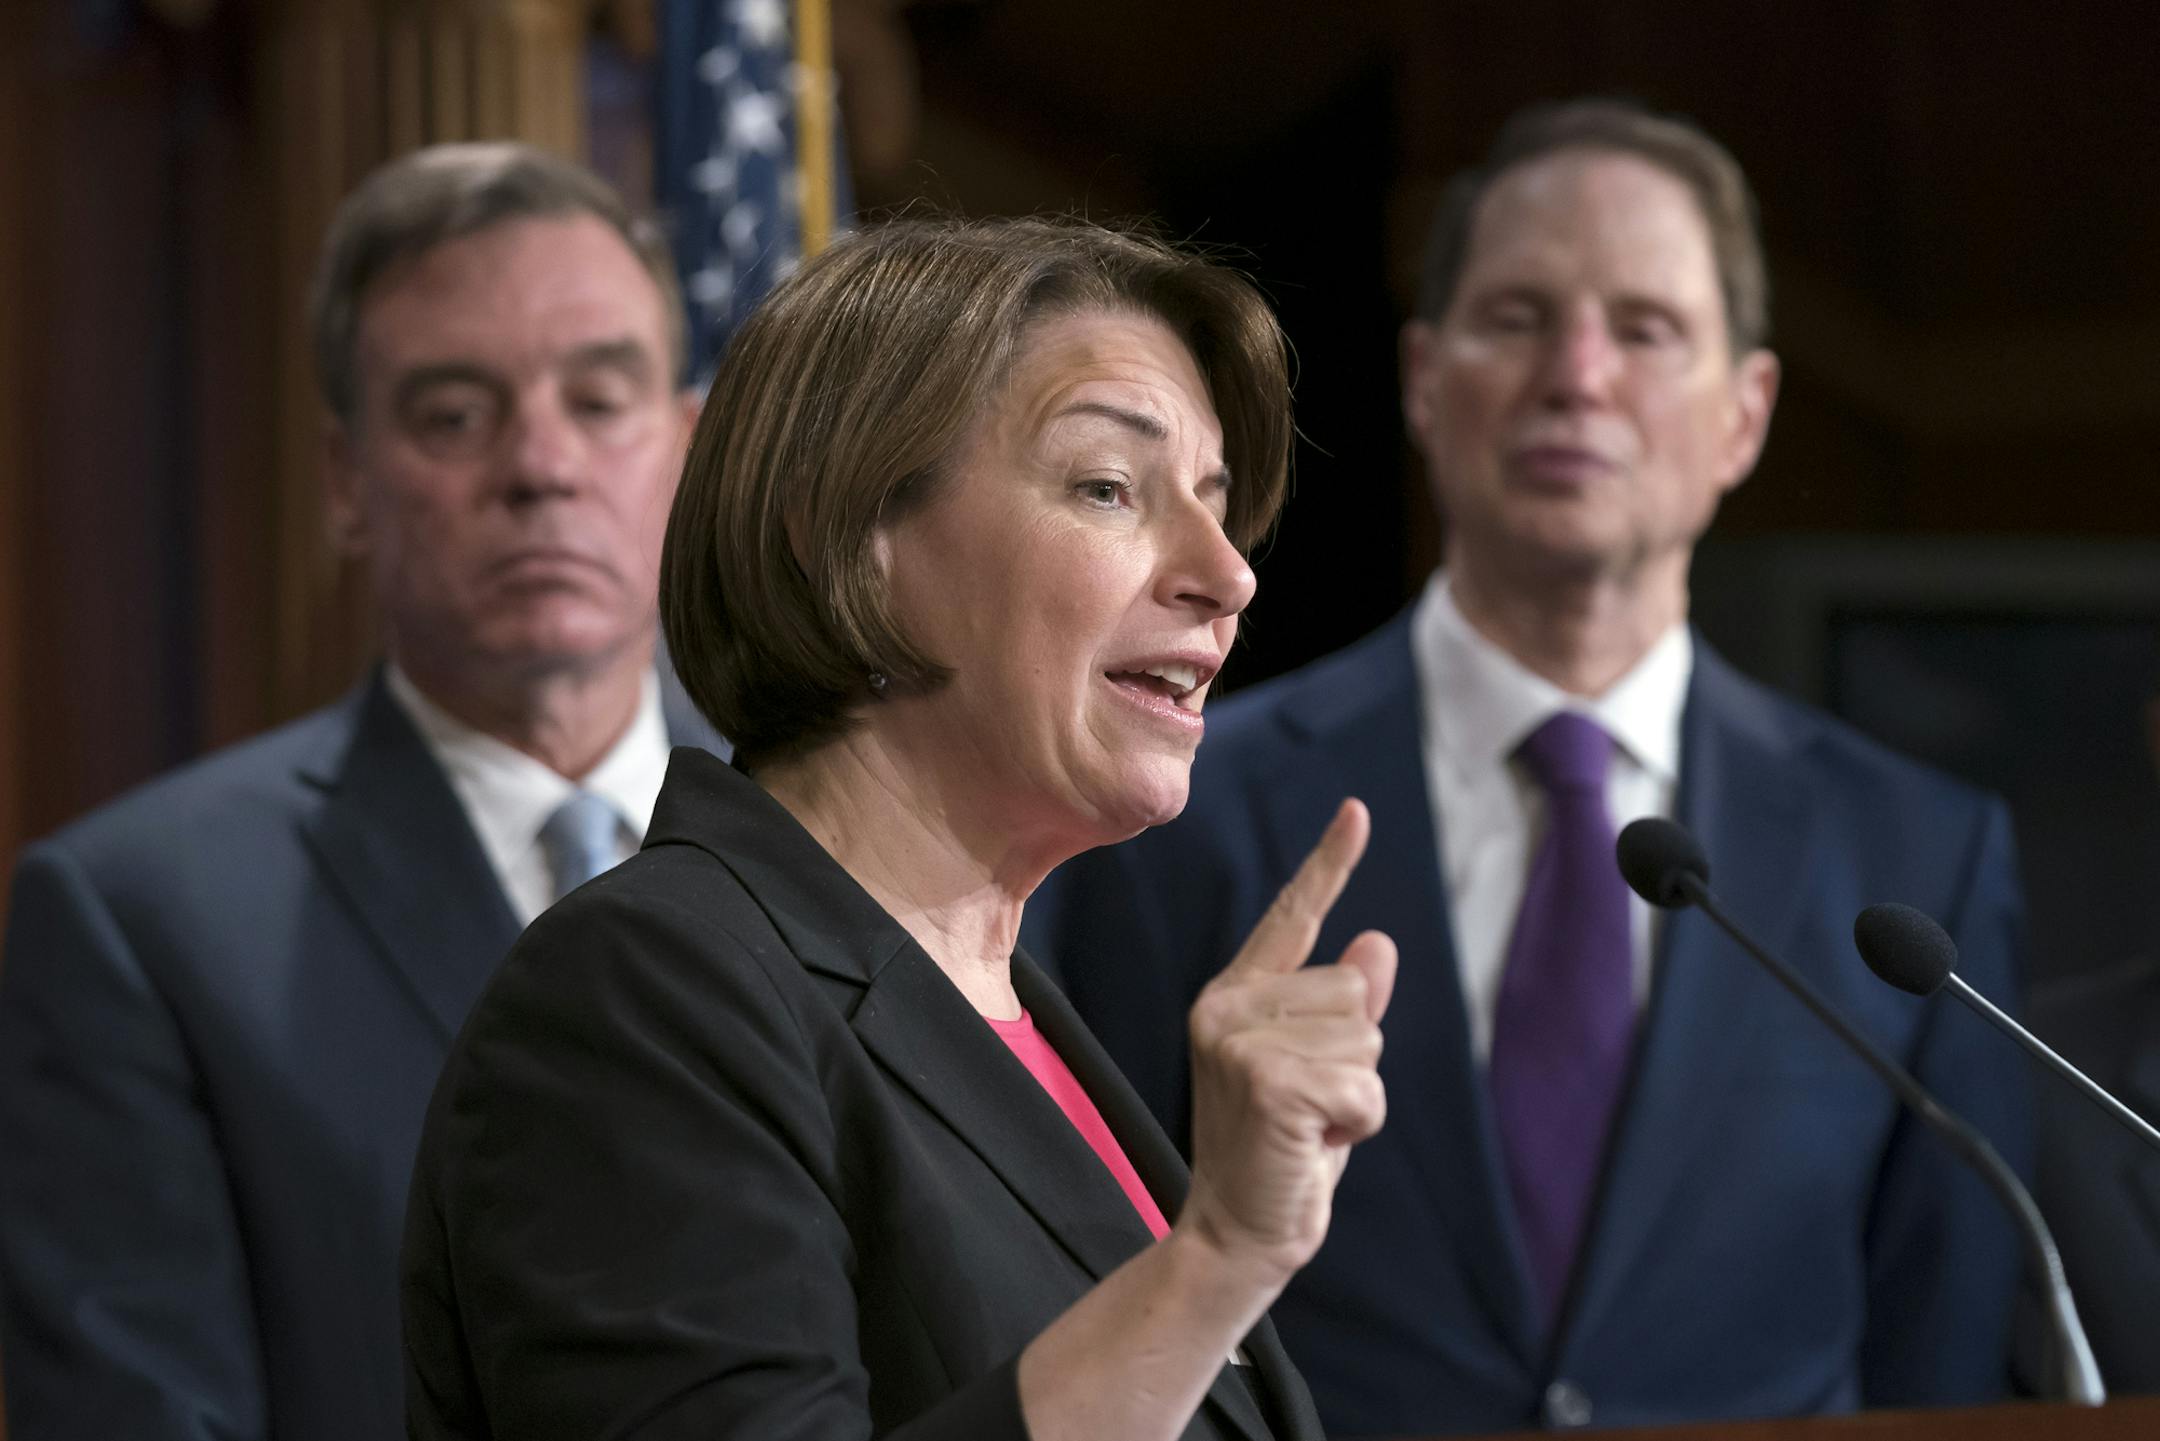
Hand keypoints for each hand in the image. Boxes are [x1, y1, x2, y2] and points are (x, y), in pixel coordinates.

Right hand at [1179, 798, 1396, 1287]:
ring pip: (1366, 1038)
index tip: (1358, 811)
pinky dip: (1358, 1121)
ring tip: (1308, 1127)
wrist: (1235, 1235)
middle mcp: (1225, 1006)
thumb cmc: (1280, 1154)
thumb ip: (1344, 1012)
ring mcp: (1237, 1040)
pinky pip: (1363, 1084)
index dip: (1329, 863)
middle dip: (1358, 1059)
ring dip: (1359, 1094)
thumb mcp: (1319, 1072)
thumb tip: (1378, 943)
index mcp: (1236, 996)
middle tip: (1308, 1108)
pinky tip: (1313, 1143)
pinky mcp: (1264, 1080)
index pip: (1293, 918)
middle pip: (1355, 992)